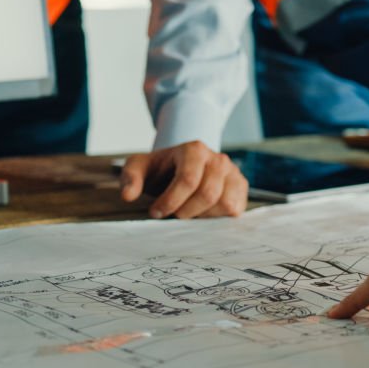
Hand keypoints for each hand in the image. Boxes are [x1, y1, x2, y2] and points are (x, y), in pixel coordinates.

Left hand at [119, 140, 247, 218]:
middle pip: (207, 194)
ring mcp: (233, 173)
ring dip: (202, 215)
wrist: (181, 166)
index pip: (188, 180)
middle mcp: (218, 159)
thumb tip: (128, 196)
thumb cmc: (161, 170)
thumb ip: (130, 178)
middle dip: (186, 211)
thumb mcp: (140, 167)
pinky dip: (217, 217)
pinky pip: (235, 210)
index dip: (171, 201)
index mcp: (194, 149)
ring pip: (224, 204)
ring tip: (187, 212)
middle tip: (172, 215)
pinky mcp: (241, 188)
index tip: (155, 212)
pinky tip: (202, 214)